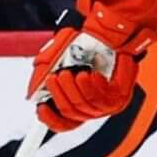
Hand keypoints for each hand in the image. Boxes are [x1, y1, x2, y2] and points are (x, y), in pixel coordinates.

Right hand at [26, 0, 146, 129]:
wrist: (109, 33)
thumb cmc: (84, 47)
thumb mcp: (58, 56)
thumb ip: (45, 72)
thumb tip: (35, 90)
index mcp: (79, 104)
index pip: (64, 123)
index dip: (51, 119)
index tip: (41, 107)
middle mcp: (93, 108)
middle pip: (72, 111)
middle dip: (61, 94)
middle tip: (55, 77)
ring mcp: (108, 104)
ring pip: (87, 104)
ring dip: (75, 89)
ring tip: (70, 73)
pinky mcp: (121, 95)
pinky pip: (104, 96)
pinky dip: (94, 85)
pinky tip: (90, 74)